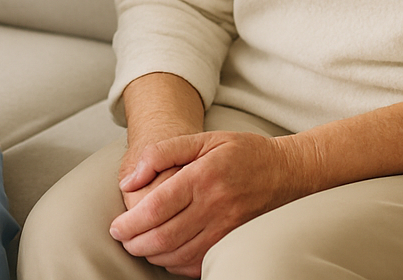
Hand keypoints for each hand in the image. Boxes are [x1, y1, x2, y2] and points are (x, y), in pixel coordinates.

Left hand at [109, 131, 310, 277]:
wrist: (286, 172)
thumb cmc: (241, 152)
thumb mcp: (202, 138)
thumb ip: (162, 152)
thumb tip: (130, 179)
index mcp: (202, 176)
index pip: (157, 207)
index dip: (131, 223)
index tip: (116, 227)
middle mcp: (215, 205)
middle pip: (164, 237)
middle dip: (136, 243)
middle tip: (123, 239)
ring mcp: (227, 228)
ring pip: (179, 255)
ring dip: (153, 256)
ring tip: (140, 246)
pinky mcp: (234, 242)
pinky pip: (199, 263)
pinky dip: (176, 265)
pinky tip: (167, 254)